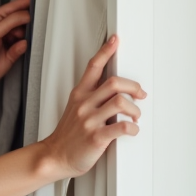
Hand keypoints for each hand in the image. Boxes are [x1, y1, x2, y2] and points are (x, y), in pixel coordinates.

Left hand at [0, 0, 31, 88]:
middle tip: (31, 23)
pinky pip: (26, 43)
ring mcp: (9, 37)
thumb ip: (9, 23)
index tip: (36, 3)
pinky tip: (19, 46)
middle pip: (21, 17)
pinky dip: (25, 44)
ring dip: (26, 34)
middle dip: (26, 21)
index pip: (12, 6)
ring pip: (25, 30)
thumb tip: (26, 15)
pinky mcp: (15, 48)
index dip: (24, 4)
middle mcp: (2, 25)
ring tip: (18, 39)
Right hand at [41, 35, 145, 177]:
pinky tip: (132, 130)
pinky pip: (122, 127)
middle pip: (115, 83)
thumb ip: (92, 98)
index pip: (93, 67)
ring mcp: (90, 121)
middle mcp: (85, 104)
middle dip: (134, 87)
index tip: (115, 40)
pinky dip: (133, 128)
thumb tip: (115, 91)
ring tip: (135, 117)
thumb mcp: (75, 108)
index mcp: (80, 95)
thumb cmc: (68, 134)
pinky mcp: (96, 137)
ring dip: (135, 109)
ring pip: (121, 103)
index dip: (105, 51)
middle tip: (140, 94)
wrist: (55, 155)